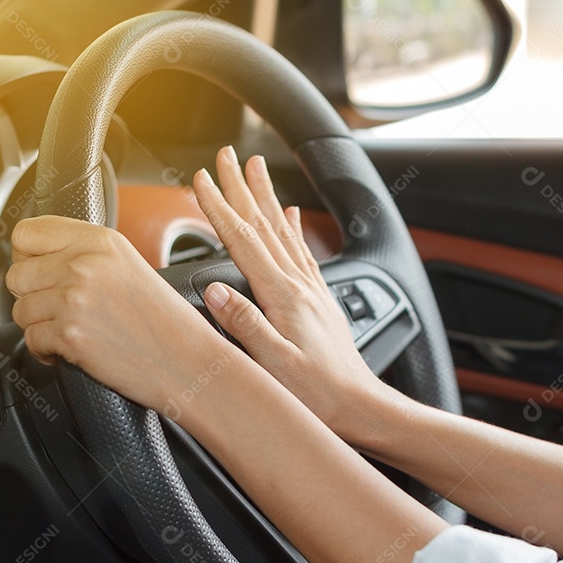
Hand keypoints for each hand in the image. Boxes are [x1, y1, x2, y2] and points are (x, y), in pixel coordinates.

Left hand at [5, 215, 232, 412]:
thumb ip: (85, 255)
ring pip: (20, 310)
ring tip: (69, 330)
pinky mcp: (69, 334)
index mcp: (99, 241)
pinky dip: (46, 351)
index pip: (27, 233)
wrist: (186, 361)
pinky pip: (31, 340)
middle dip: (32, 296)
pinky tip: (71, 348)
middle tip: (57, 308)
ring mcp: (74, 299)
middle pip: (17, 275)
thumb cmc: (165, 320)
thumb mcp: (128, 265)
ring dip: (39, 325)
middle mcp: (83, 265)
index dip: (27, 256)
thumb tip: (40, 259)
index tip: (39, 271)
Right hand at [194, 146, 389, 438]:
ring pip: (283, 231)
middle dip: (241, 186)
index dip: (220, 208)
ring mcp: (311, 290)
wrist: (361, 407)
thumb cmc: (319, 394)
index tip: (201, 180)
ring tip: (256, 168)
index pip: (244, 240)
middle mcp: (299, 285)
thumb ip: (245, 325)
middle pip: (264, 224)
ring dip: (266, 196)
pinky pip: (302, 252)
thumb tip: (216, 290)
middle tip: (226, 155)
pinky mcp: (318, 300)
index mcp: (283, 297)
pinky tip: (293, 215)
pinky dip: (293, 228)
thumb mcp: (275, 365)